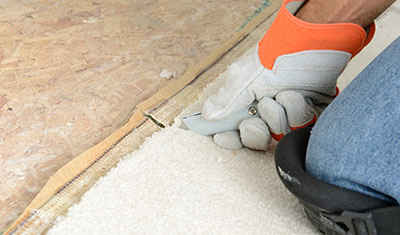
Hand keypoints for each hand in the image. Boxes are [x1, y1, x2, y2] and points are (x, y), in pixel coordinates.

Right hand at [202, 46, 332, 149]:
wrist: (307, 45)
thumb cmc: (273, 58)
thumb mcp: (243, 79)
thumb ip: (226, 100)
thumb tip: (208, 114)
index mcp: (249, 105)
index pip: (235, 132)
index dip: (229, 138)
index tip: (222, 137)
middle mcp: (267, 113)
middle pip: (257, 139)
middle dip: (258, 127)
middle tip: (260, 108)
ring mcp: (289, 116)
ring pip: (281, 133)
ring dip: (280, 113)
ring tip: (283, 93)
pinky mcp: (310, 115)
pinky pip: (304, 128)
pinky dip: (300, 111)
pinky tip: (300, 95)